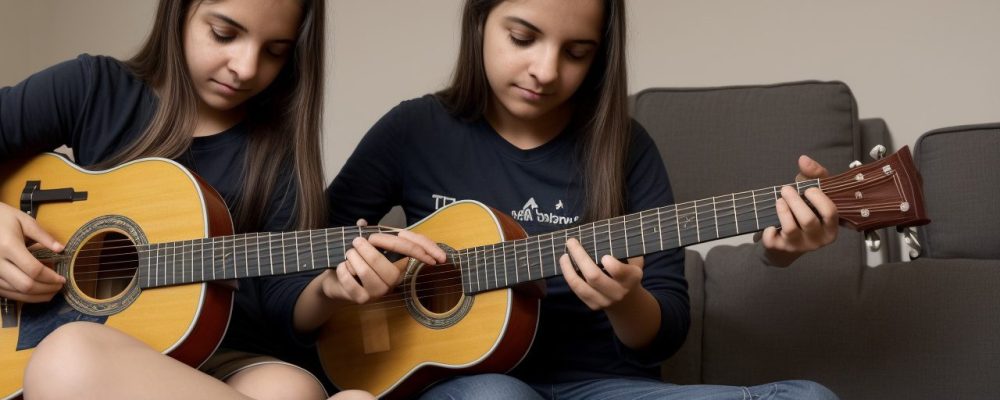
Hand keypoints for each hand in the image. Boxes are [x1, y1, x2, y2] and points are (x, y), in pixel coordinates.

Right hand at [0, 202, 65, 301]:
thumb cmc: (2, 218)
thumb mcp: (24, 220)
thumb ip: (44, 236)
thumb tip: (61, 249)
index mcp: (8, 246)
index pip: (34, 270)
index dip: (51, 278)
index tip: (63, 279)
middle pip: (26, 285)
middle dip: (46, 289)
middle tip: (59, 287)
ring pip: (16, 293)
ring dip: (36, 296)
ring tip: (51, 292)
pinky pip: (6, 293)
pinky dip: (23, 296)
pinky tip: (35, 293)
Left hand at [316, 219, 445, 303]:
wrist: (335, 279)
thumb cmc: (355, 259)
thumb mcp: (363, 243)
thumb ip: (365, 230)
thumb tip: (362, 222)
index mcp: (397, 262)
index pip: (413, 253)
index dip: (426, 252)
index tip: (437, 257)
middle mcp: (391, 280)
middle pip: (390, 269)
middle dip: (371, 252)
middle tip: (356, 241)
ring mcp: (378, 292)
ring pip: (369, 275)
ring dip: (355, 259)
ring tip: (349, 253)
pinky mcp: (361, 299)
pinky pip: (352, 284)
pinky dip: (344, 271)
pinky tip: (342, 267)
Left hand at [558, 238, 643, 309]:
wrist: (628, 301)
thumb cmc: (629, 272)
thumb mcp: (635, 261)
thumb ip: (626, 249)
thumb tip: (610, 230)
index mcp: (631, 279)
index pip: (619, 272)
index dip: (611, 265)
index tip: (604, 255)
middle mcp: (617, 292)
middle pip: (594, 277)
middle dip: (580, 257)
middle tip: (571, 242)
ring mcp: (604, 301)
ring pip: (581, 286)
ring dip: (568, 269)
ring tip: (564, 255)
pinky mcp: (593, 305)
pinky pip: (577, 291)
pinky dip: (569, 277)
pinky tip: (565, 265)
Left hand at [760, 155, 839, 265]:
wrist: (785, 241)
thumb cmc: (804, 211)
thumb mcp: (812, 192)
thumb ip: (813, 174)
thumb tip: (803, 159)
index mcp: (830, 227)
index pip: (830, 213)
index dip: (818, 198)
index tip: (808, 189)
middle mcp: (817, 240)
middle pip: (808, 220)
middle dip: (795, 201)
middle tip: (785, 189)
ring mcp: (798, 246)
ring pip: (790, 228)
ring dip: (782, 210)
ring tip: (779, 200)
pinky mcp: (780, 249)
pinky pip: (772, 239)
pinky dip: (768, 229)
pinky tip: (769, 223)